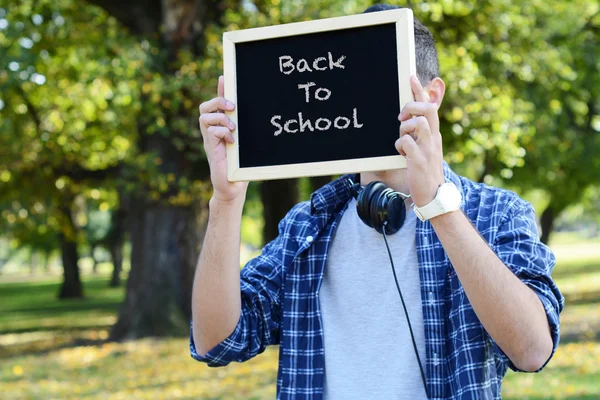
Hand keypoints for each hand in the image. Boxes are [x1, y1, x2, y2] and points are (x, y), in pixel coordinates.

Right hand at [199, 75, 248, 202]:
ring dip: (220, 117)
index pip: (216, 104)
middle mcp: (212, 132)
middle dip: (217, 101)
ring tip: (233, 127)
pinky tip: (232, 141)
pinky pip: (211, 131)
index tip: (225, 77)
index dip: (219, 89)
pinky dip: (222, 132)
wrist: (234, 187)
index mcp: (220, 128)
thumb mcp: (246, 144)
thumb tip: (257, 114)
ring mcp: (210, 140)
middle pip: (205, 107)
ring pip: (204, 117)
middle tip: (233, 106)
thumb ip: (245, 130)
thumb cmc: (241, 166)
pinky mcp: (211, 149)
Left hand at [396, 76, 444, 206]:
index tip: (411, 77)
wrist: (434, 196)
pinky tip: (402, 154)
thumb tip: (408, 122)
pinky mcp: (419, 161)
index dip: (420, 91)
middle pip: (427, 110)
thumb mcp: (425, 150)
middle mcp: (434, 139)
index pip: (430, 107)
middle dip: (411, 107)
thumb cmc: (425, 172)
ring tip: (403, 140)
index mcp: (434, 135)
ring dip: (405, 129)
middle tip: (401, 118)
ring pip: (418, 123)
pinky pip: (406, 143)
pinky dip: (400, 146)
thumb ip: (419, 135)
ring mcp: (428, 149)